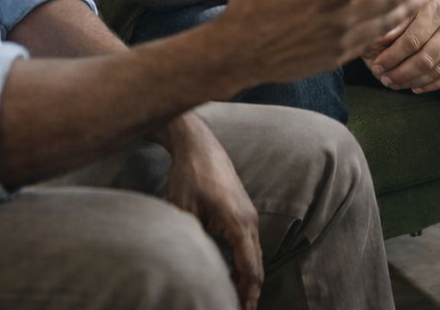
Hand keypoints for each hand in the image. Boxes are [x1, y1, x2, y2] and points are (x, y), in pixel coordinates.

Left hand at [158, 114, 261, 309]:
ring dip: (246, 279)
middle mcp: (249, 221)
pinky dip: (243, 264)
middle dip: (249, 293)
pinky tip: (229, 275)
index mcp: (238, 223)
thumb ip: (191, 242)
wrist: (197, 145)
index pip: (250, 270)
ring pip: (253, 256)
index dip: (246, 296)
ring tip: (234, 300)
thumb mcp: (183, 212)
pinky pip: (248, 244)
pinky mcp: (242, 211)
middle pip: (256, 267)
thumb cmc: (189, 175)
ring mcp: (248, 215)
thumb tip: (193, 270)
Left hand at [364, 0, 439, 93]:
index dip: (392, 57)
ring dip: (415, 81)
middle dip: (401, 74)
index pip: (412, 40)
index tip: (377, 66)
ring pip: (439, 70)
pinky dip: (434, 85)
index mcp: (436, 8)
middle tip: (385, 79)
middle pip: (425, 59)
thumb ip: (400, 17)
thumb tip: (379, 39)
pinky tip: (416, 88)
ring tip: (396, 85)